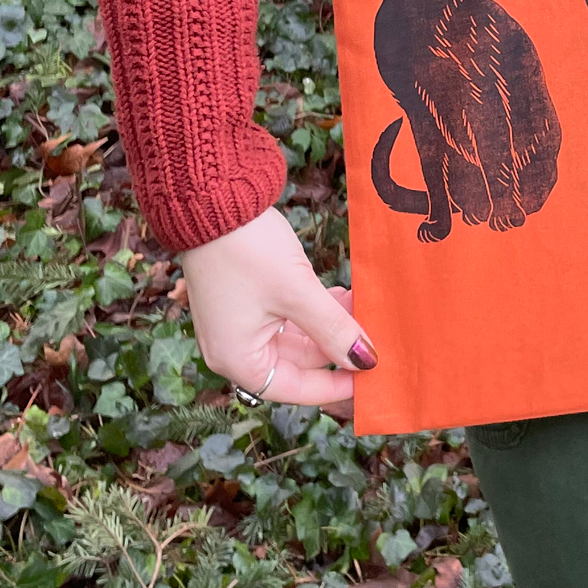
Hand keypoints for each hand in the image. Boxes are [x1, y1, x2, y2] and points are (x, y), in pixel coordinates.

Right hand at [180, 206, 376, 406]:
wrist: (212, 199)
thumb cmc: (247, 250)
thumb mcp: (297, 292)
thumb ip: (333, 328)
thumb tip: (366, 361)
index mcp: (237, 359)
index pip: (295, 388)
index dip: (335, 386)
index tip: (371, 379)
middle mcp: (235, 347)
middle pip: (298, 362)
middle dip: (337, 345)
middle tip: (375, 331)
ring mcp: (240, 322)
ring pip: (297, 336)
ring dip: (329, 322)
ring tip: (361, 302)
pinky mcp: (248, 298)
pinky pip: (288, 315)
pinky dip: (315, 308)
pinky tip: (339, 293)